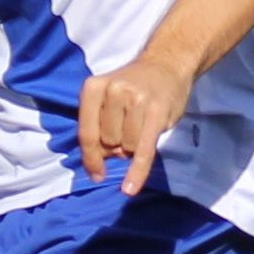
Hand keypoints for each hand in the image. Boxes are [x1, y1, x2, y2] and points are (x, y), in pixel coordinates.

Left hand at [79, 53, 192, 194]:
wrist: (167, 64)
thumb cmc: (134, 86)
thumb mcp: (108, 98)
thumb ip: (99, 126)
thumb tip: (100, 163)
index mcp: (94, 87)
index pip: (86, 133)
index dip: (90, 157)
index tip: (95, 173)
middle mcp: (114, 91)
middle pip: (108, 142)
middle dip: (118, 145)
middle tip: (131, 129)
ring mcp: (136, 101)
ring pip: (127, 147)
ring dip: (134, 146)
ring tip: (143, 126)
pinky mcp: (157, 114)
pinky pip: (143, 151)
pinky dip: (137, 173)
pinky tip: (130, 188)